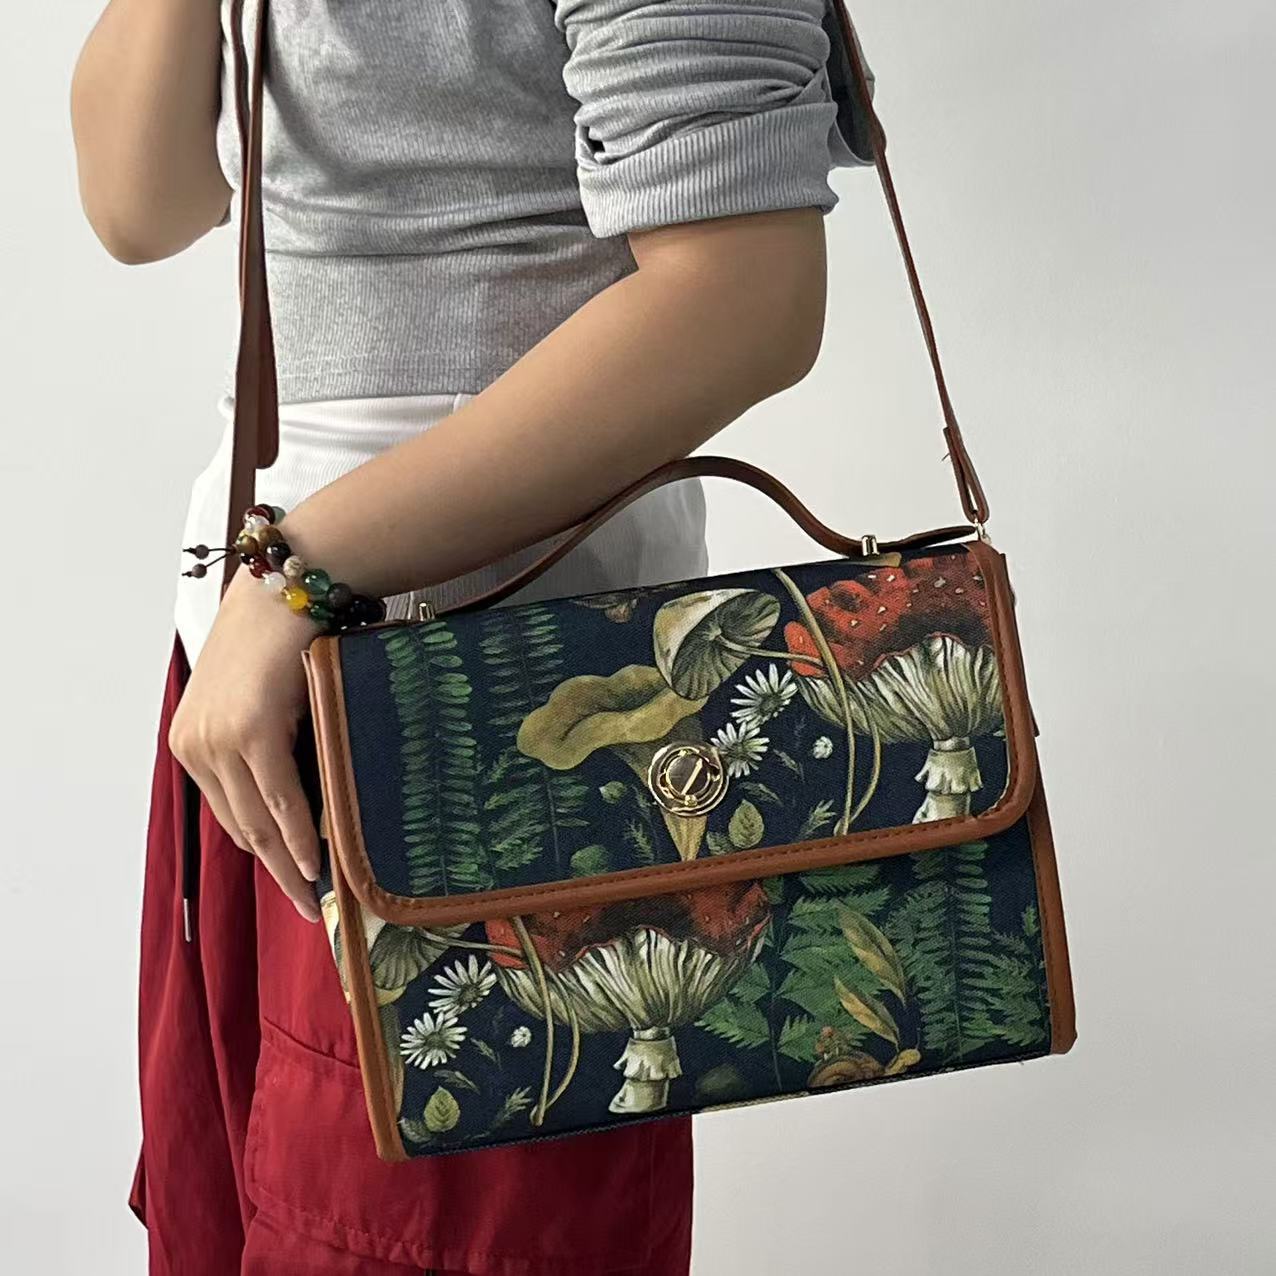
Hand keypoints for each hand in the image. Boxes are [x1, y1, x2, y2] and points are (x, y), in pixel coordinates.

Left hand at [169, 567, 322, 921]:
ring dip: (290, 863)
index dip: (262, 853)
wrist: (289, 587)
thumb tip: (296, 800)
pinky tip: (318, 860)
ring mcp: (220, 739)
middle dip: (277, 871)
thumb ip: (263, 745)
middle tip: (308, 906)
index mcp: (190, 740)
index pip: (228, 814)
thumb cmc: (282, 637)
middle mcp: (195, 744)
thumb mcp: (258, 698)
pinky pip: (279, 799)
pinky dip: (300, 833)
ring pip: (258, 822)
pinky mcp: (251, 733)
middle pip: (240, 828)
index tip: (292, 879)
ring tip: (318, 893)